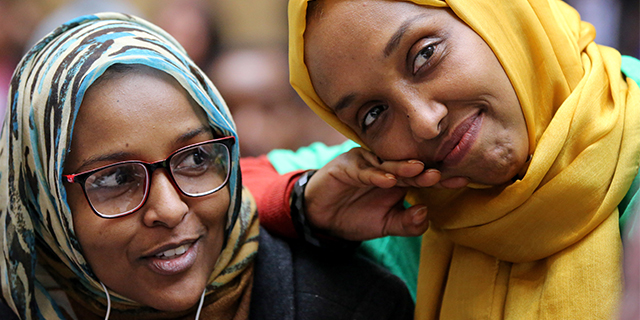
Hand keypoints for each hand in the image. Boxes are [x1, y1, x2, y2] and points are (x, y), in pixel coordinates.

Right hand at [303, 147, 455, 240]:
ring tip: (419, 171)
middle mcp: (385, 166)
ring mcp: (366, 163)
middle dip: (425, 171)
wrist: (321, 217)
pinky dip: (374, 174)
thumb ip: (408, 224)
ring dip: (403, 167)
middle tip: (439, 175)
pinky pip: (362, 169)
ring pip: (387, 164)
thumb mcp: (387, 226)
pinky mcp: (346, 166)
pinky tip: (386, 180)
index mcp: (399, 179)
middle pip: (409, 166)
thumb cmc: (356, 216)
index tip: (463, 181)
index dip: (441, 178)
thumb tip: (426, 213)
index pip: (424, 176)